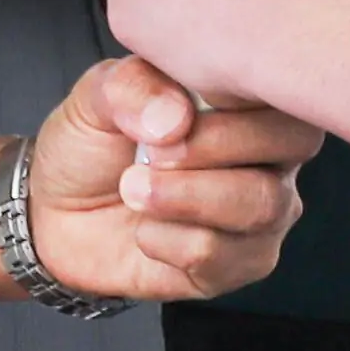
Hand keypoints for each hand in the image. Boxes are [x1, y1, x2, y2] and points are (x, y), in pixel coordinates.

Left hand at [18, 54, 317, 303]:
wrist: (58, 214)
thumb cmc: (94, 146)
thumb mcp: (98, 94)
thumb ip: (134, 86)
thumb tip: (176, 117)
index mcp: (251, 99)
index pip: (289, 85)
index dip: (241, 95)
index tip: (183, 104)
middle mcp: (271, 154)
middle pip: (291, 143)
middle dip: (214, 145)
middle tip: (153, 152)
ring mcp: (262, 212)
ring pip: (262, 204)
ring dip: (185, 196)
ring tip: (134, 189)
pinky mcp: (238, 265)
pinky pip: (223, 255)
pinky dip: (170, 240)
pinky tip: (145, 230)